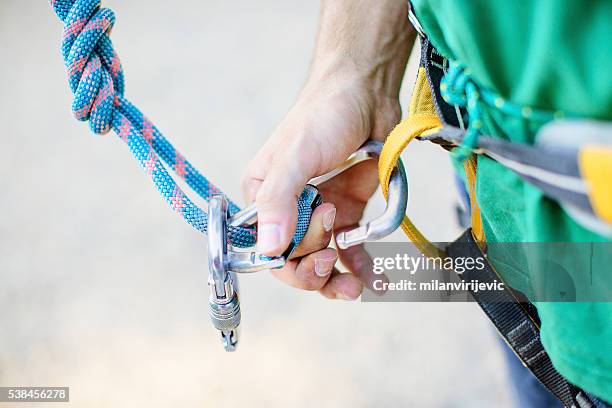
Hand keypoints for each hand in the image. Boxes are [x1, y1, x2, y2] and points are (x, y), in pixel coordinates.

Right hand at [241, 0, 414, 299]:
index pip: (269, 249)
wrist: (366, 91)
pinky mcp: (349, 209)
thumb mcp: (296, 155)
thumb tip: (268, 248)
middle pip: (297, 259)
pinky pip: (351, 247)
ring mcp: (320, 211)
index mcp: (264, 197)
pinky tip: (373, 280)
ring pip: (324, 261)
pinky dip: (361, 266)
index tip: (318, 253)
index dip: (291, 263)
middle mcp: (289, 209)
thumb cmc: (324, 115)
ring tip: (355, 286)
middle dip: (316, 267)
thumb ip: (279, 200)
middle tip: (334, 252)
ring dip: (336, 280)